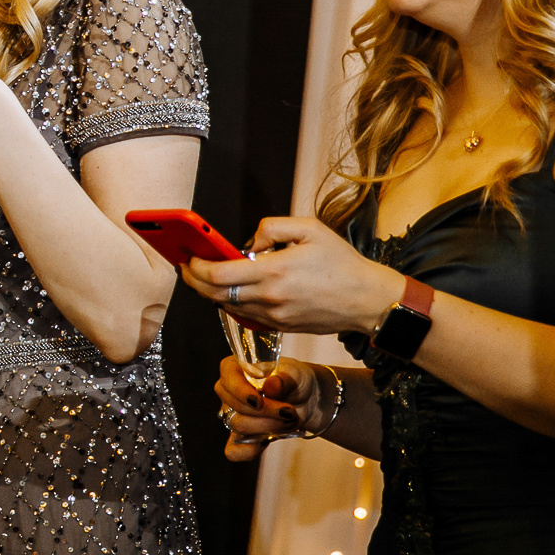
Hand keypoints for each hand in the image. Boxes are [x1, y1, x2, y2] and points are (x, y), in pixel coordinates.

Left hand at [181, 215, 406, 335]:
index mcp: (274, 272)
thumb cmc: (341, 262)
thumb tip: (248, 241)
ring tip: (203, 275)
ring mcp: (274, 317)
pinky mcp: (280, 327)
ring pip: (227, 307)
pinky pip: (244, 316)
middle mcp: (269, 299)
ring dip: (210, 292)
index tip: (188, 256)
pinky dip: (231, 303)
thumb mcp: (309, 229)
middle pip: (214, 294)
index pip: (218, 275)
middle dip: (194, 280)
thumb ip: (272, 227)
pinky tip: (229, 289)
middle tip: (187, 265)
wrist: (368, 300)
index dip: (196, 267)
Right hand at [215, 356, 334, 459]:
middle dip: (265, 413)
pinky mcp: (241, 436)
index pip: (227, 378)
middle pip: (234, 406)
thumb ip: (283, 379)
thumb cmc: (296, 380)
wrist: (307, 400)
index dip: (240, 391)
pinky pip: (234, 450)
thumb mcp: (295, 373)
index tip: (259, 401)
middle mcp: (229, 392)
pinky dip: (248, 450)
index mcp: (236, 368)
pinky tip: (266, 442)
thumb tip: (270, 387)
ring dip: (267, 427)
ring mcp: (233, 415)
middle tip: (289, 412)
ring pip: (238, 426)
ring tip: (290, 421)